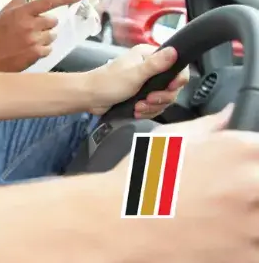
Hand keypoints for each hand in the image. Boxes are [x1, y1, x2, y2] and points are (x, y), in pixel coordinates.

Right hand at [0, 0, 81, 71]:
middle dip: (46, 25)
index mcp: (21, 12)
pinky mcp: (35, 53)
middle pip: (53, 21)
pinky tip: (29, 50)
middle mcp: (29, 24)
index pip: (48, 2)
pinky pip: (49, 49)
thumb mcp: (6, 13)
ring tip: (29, 41)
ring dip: (44, 38)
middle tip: (33, 29)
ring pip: (52, 35)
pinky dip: (42, 50)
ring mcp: (33, 40)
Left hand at [86, 44, 188, 116]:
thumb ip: (155, 64)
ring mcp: (146, 82)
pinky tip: (136, 111)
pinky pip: (154, 106)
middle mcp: (150, 67)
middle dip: (161, 97)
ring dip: (152, 106)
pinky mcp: (141, 95)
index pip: (177, 65)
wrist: (89, 97)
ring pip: (164, 98)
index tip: (169, 88)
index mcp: (148, 56)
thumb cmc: (108, 83)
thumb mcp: (134, 74)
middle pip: (172, 86)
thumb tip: (175, 50)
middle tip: (148, 100)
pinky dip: (147, 111)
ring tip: (138, 107)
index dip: (177, 79)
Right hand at [108, 106, 258, 262]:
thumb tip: (228, 115)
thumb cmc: (141, 180)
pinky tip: (221, 236)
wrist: (119, 222)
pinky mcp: (246, 256)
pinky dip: (245, 243)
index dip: (252, 160)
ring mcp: (251, 225)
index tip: (243, 167)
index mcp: (240, 150)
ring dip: (250, 217)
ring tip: (222, 216)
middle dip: (250, 187)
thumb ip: (209, 126)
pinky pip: (256, 247)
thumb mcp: (170, 139)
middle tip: (229, 193)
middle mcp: (251, 184)